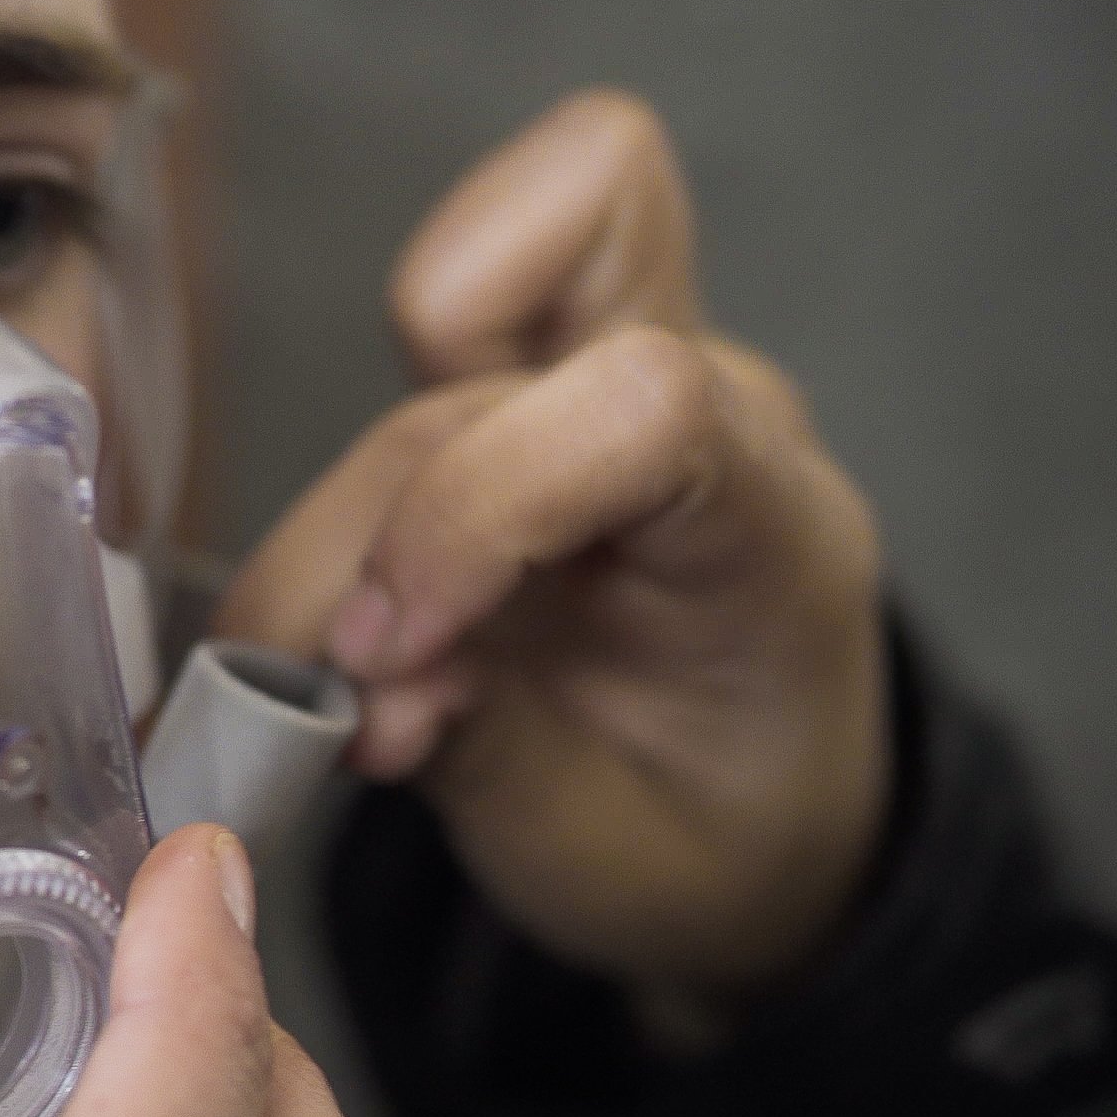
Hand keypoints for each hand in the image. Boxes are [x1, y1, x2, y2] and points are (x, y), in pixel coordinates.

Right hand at [216, 91, 888, 1041]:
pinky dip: (394, 356)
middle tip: (344, 710)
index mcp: (773, 535)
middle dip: (358, 561)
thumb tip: (358, 686)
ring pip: (442, 333)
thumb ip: (485, 760)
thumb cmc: (707, 827)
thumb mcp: (608, 856)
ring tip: (355, 664)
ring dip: (343, 516)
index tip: (381, 662)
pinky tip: (385, 522)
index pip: (643, 409)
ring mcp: (630, 366)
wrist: (762, 810)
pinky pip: (485, 259)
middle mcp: (712, 415)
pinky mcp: (548, 363)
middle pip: (475, 403)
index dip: (472, 512)